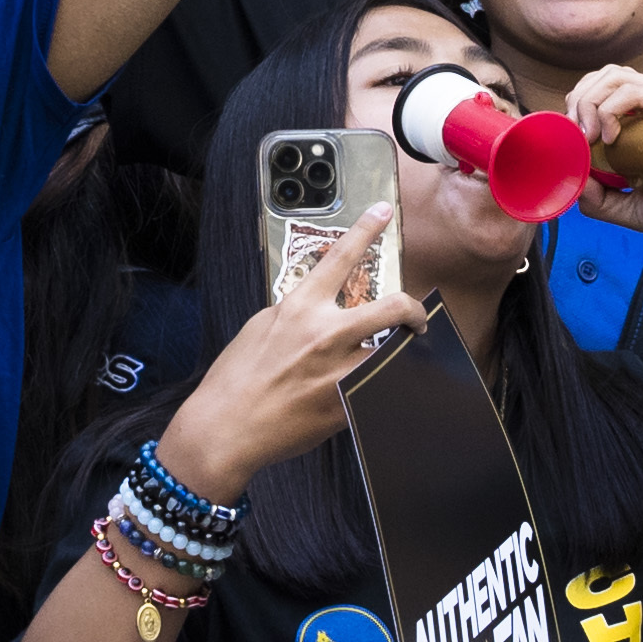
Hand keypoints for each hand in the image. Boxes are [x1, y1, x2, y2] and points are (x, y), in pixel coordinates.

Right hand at [161, 206, 415, 504]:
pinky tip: (375, 393)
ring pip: (394, 353)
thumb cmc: (236, 378)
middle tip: (415, 319)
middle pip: (393, 307)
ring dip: (399, 356)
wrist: (227, 428)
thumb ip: (296, 312)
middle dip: (412, 310)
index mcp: (300, 308)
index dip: (366, 230)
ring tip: (395, 362)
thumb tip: (319, 306)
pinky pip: (379, 389)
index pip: (341, 257)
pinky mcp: (347, 406)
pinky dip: (382, 387)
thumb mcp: (261, 327)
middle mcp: (325, 334)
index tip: (383, 213)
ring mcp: (340, 372)